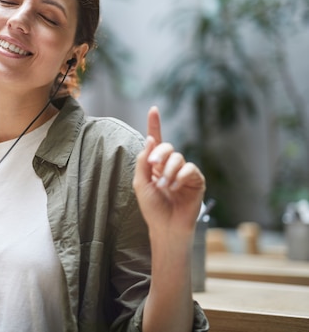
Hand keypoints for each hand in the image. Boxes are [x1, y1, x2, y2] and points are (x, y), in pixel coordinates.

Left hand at [133, 107, 204, 237]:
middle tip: (153, 164)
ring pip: (178, 158)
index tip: (154, 109)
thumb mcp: (140, 183)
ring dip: (168, 171)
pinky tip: (175, 188)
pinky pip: (190, 169)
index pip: (156, 140)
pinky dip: (181, 177)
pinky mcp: (196, 180)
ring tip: (164, 187)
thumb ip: (143, 161)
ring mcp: (184, 172)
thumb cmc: (152, 207)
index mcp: (155, 164)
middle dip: (159, 153)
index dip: (155, 124)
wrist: (166, 226)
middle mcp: (170, 165)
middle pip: (167, 146)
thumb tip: (150, 139)